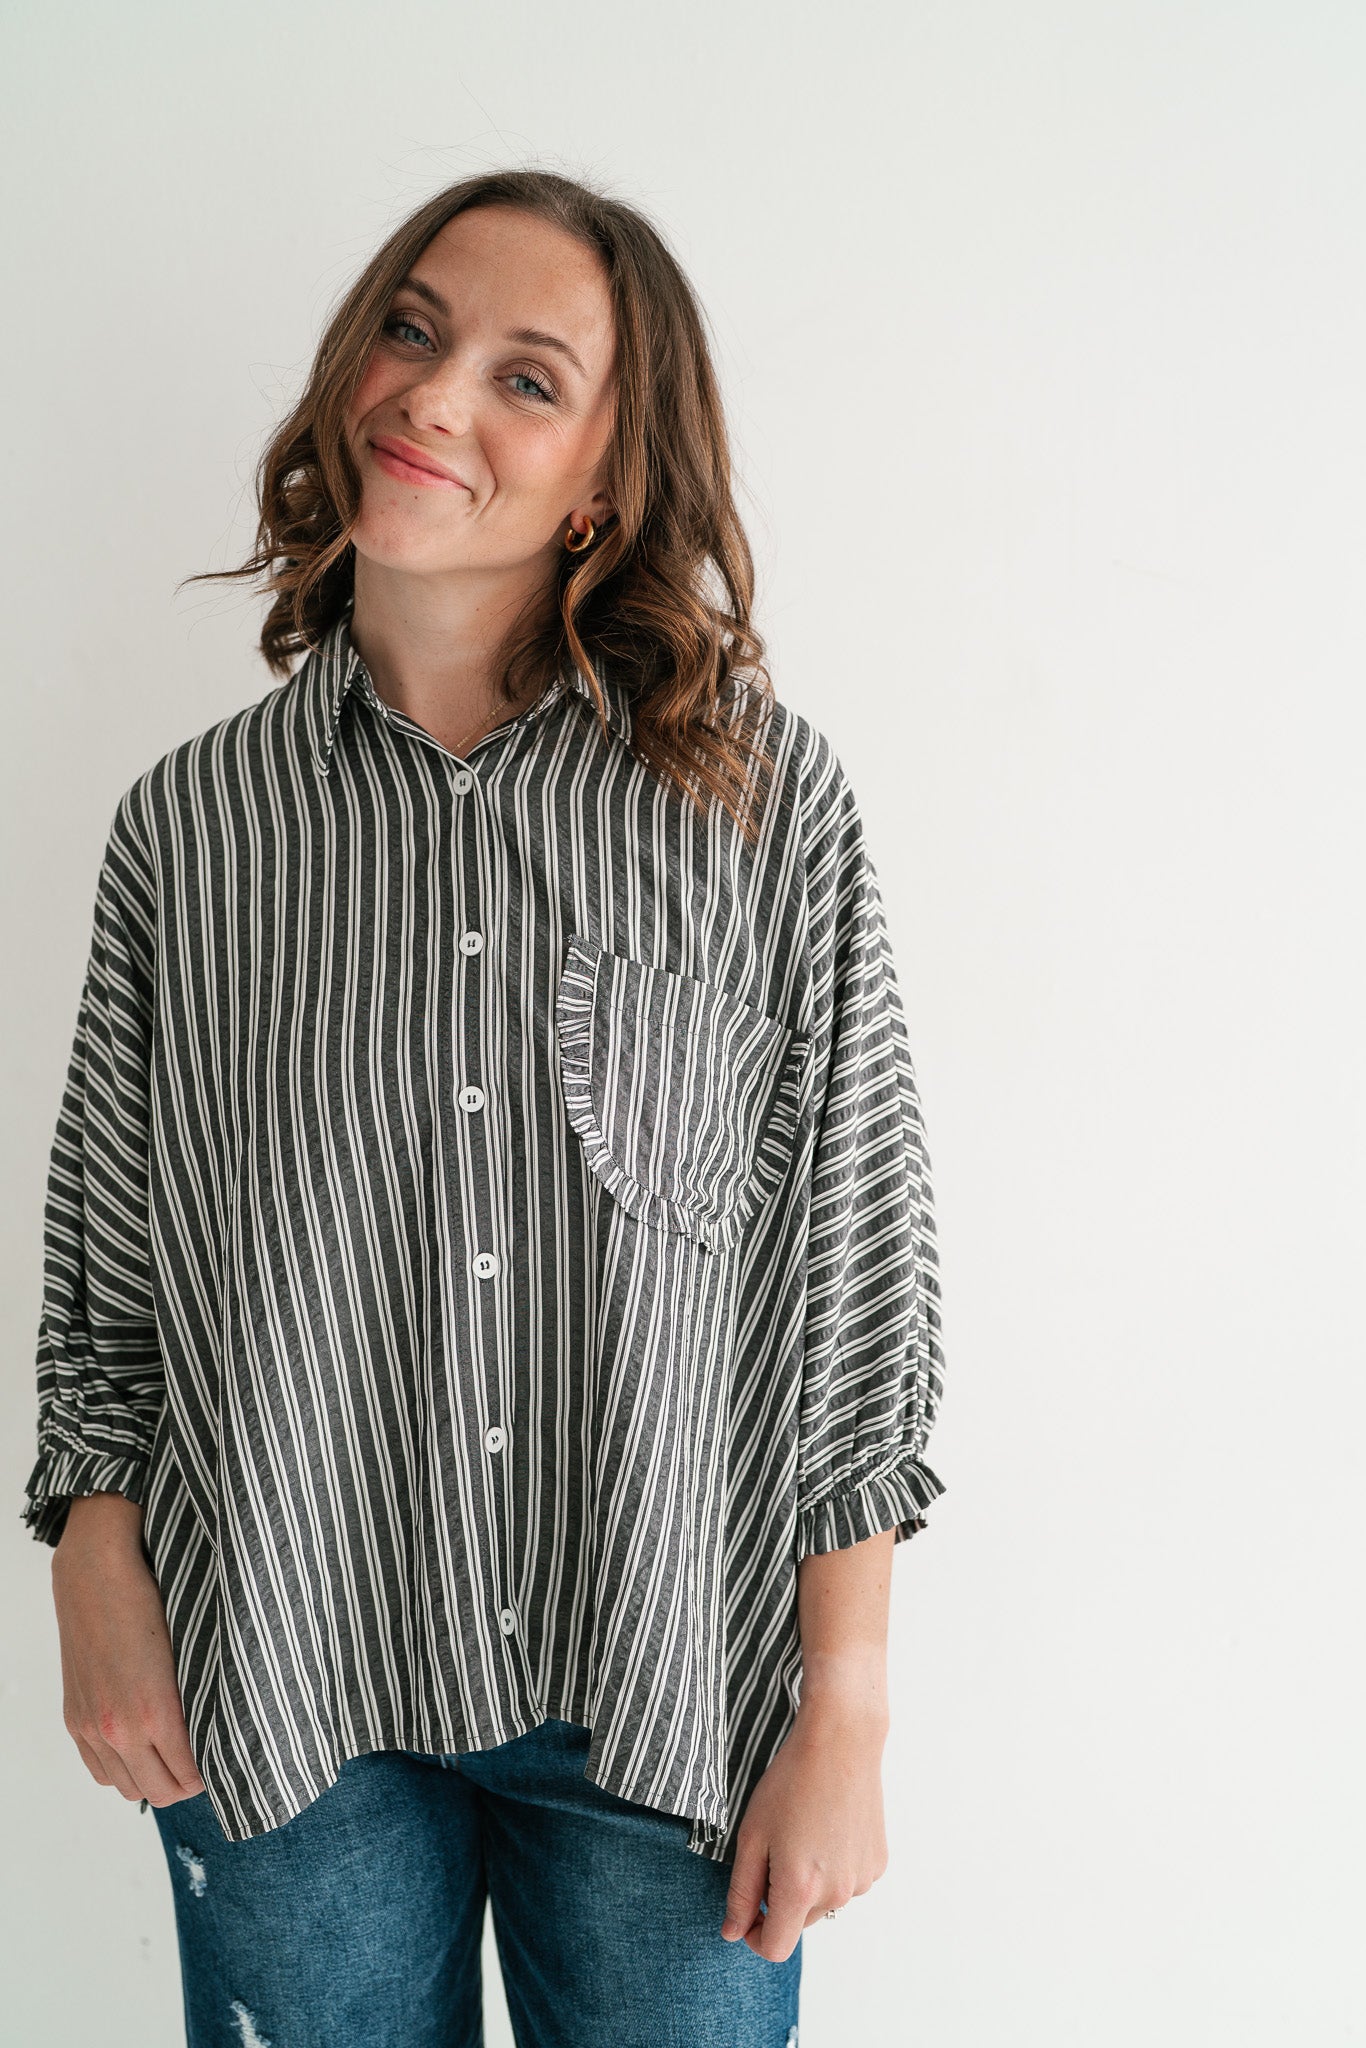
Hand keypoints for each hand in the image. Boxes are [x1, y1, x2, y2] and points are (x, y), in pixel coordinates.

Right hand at [51, 1494, 204, 1808]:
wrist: (95, 1575)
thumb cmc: (149, 1601)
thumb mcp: (186, 1651)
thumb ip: (194, 1700)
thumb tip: (216, 1731)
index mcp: (154, 1712)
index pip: (189, 1774)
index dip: (211, 1775)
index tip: (225, 1761)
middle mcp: (118, 1729)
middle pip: (160, 1792)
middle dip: (187, 1784)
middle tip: (204, 1764)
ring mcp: (92, 1728)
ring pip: (127, 1788)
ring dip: (154, 1781)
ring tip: (174, 1759)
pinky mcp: (75, 1720)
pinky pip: (100, 1771)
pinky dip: (122, 1771)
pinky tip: (141, 1750)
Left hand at [719, 1696, 889, 1961]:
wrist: (841, 1742)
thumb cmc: (790, 1783)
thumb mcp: (752, 1835)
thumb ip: (741, 1891)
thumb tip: (733, 1932)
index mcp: (799, 1889)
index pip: (775, 1948)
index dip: (754, 1935)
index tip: (748, 1911)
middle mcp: (836, 1893)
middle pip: (798, 1922)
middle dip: (781, 1899)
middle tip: (774, 1849)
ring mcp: (861, 1880)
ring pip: (824, 1902)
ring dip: (809, 1883)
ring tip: (804, 1832)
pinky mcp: (877, 1864)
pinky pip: (847, 1882)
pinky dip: (833, 1868)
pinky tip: (828, 1828)